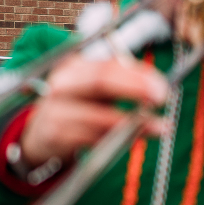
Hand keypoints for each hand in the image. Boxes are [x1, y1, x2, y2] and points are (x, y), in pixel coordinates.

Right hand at [19, 54, 169, 165]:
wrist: (40, 136)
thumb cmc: (78, 109)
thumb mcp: (97, 92)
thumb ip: (124, 84)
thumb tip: (157, 85)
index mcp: (74, 67)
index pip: (109, 65)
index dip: (138, 74)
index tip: (163, 86)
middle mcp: (62, 84)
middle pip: (100, 80)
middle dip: (134, 88)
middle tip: (162, 97)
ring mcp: (55, 109)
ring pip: (97, 115)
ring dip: (132, 123)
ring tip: (160, 127)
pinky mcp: (55, 135)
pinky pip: (91, 138)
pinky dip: (116, 139)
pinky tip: (135, 139)